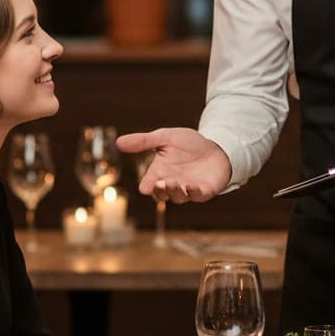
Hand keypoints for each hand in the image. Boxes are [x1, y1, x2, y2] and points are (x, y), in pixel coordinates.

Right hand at [117, 127, 231, 202]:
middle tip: (160, 183)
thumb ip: (144, 141)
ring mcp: (188, 189)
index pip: (149, 183)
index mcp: (160, 172)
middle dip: (160, 190)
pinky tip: (191, 186)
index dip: (147, 186)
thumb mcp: (166, 138)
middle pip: (162, 193)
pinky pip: (198, 196)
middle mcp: (172, 183)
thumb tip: (118, 141)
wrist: (215, 147)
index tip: (144, 187)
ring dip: (175, 191)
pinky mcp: (204, 191)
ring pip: (178, 197)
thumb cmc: (188, 144)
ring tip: (173, 183)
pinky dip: (194, 192)